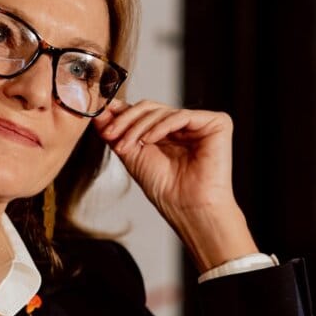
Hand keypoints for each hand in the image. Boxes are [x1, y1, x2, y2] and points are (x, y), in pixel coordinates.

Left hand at [94, 100, 257, 271]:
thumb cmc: (165, 189)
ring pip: (162, 111)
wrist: (187, 208)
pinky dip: (161, 126)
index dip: (121, 113)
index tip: (101, 119)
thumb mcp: (132, 155)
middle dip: (126, 120)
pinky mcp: (216, 123)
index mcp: (167, 132)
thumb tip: (98, 112)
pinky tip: (149, 140)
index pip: (142, 112)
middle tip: (111, 133)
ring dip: (139, 127)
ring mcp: (200, 123)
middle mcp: (183, 125)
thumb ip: (117, 132)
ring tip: (128, 145)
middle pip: (150, 107)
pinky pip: (181, 116)